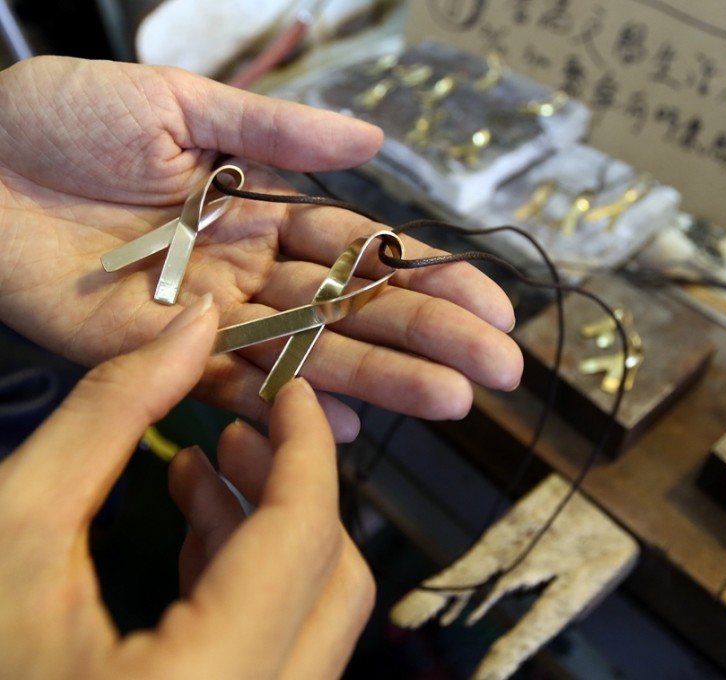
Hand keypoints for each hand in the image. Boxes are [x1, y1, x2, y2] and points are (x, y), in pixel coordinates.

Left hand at [0, 56, 521, 440]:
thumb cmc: (65, 116)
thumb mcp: (183, 104)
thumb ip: (279, 131)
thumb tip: (374, 142)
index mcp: (263, 208)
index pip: (365, 252)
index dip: (430, 278)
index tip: (494, 305)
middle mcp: (251, 271)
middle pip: (355, 312)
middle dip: (432, 339)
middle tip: (501, 369)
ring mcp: (210, 318)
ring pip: (311, 356)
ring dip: (385, 381)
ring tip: (456, 400)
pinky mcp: (157, 357)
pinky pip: (234, 389)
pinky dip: (289, 410)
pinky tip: (349, 428)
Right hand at [0, 297, 373, 679]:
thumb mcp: (13, 523)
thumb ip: (110, 415)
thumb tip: (192, 331)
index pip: (304, 539)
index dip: (305, 447)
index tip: (293, 393)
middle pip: (332, 585)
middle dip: (293, 492)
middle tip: (243, 434)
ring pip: (313, 622)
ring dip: (271, 537)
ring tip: (208, 472)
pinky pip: (280, 652)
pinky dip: (252, 588)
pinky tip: (202, 533)